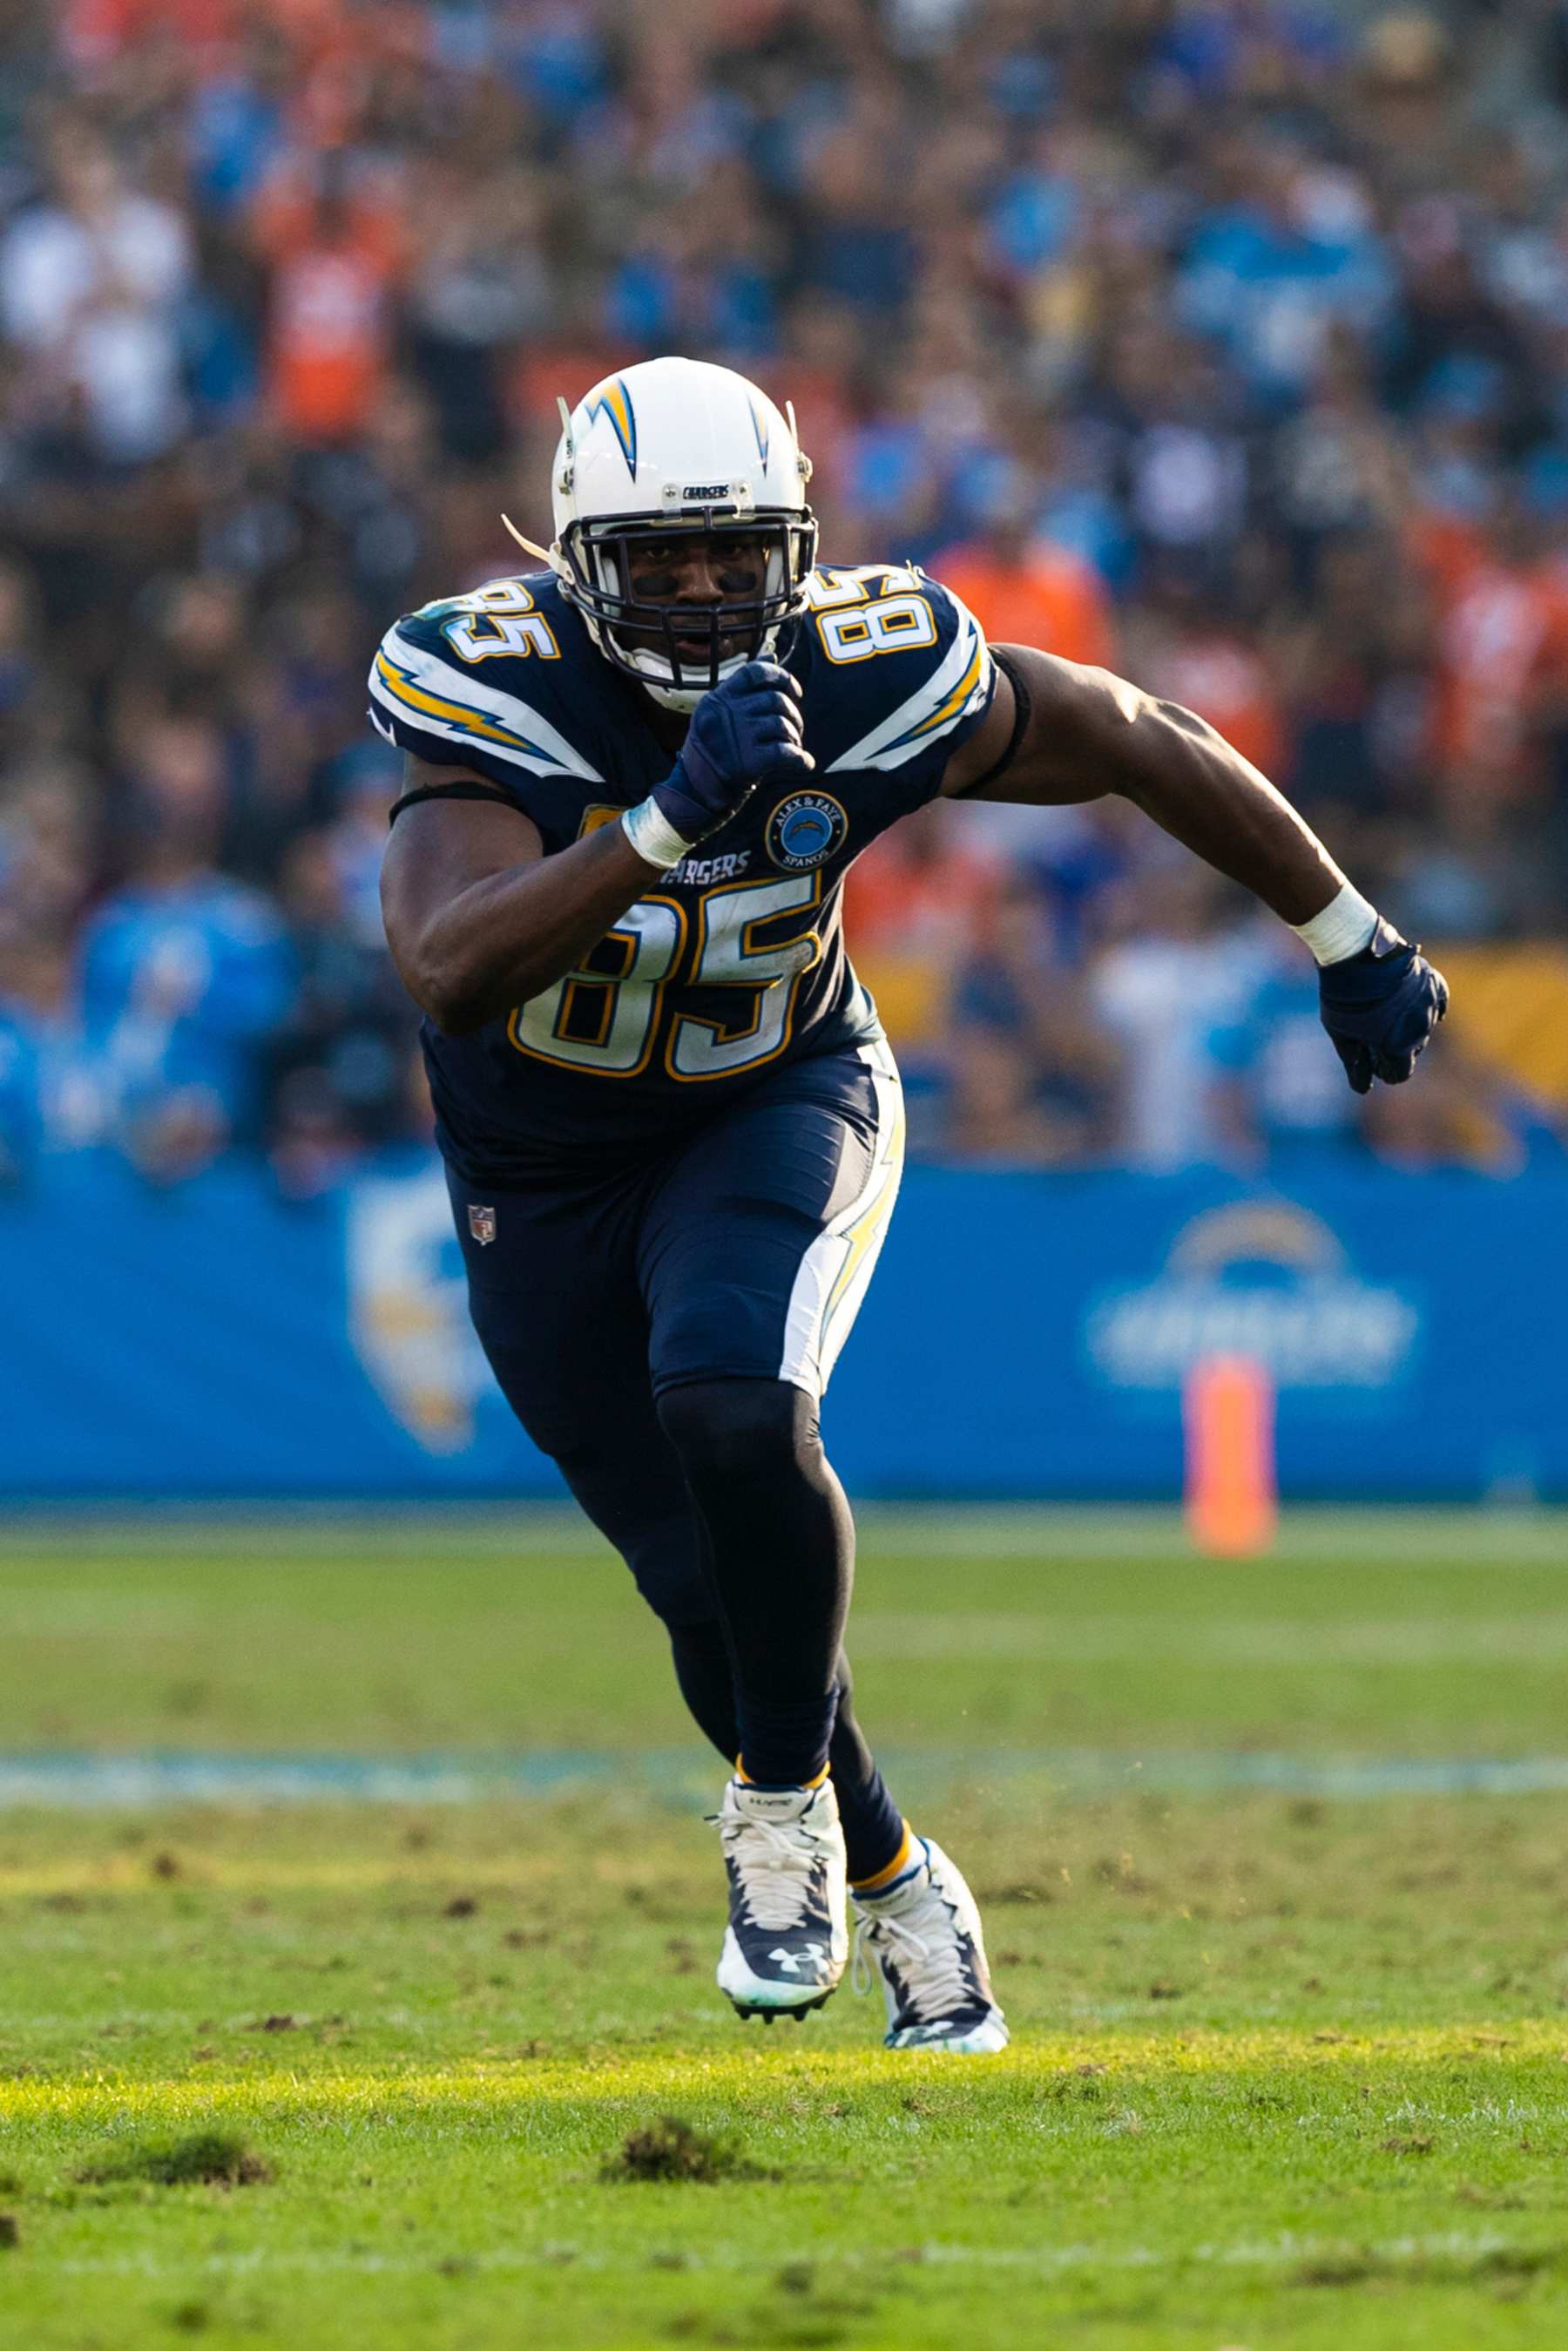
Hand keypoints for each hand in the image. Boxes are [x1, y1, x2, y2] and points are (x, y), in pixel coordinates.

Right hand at [651, 661, 813, 845]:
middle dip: (793, 715)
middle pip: (775, 700)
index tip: (795, 691)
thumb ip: (743, 691)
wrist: (694, 795)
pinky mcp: (747, 762)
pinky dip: (802, 759)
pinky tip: (806, 763)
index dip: (781, 676)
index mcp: (717, 700)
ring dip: (795, 738)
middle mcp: (725, 714)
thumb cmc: (712, 755)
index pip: (754, 672)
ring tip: (793, 748)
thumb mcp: (717, 716)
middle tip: (795, 731)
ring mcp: (735, 737)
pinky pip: (787, 753)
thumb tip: (773, 656)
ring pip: (782, 725)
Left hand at [1318, 918, 1448, 1093]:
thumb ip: (1355, 1064)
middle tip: (1371, 1031)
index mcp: (1400, 1046)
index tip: (1372, 1059)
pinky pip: (1438, 1003)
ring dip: (1406, 1026)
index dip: (1384, 1070)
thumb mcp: (1342, 1034)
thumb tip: (1363, 1088)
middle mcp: (1421, 1028)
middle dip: (1394, 1048)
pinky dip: (1425, 1007)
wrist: (1355, 951)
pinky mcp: (1434, 982)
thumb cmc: (1344, 997)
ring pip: (1423, 1027)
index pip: (1400, 1074)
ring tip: (1382, 1011)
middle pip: (1411, 1051)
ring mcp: (1430, 1004)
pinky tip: (1411, 1005)